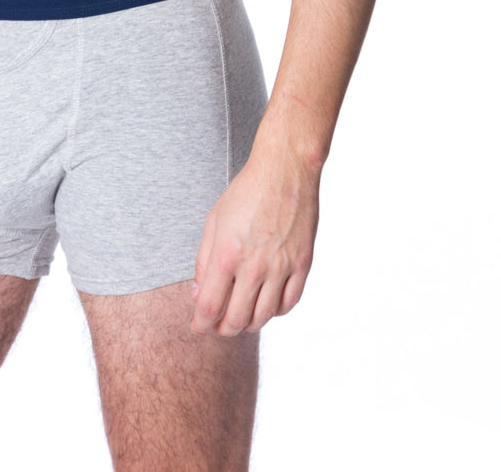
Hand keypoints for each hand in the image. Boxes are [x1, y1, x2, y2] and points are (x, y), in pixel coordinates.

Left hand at [190, 150, 319, 334]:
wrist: (285, 170)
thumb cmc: (246, 191)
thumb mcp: (213, 221)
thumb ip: (203, 261)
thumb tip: (198, 293)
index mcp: (227, 254)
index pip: (210, 307)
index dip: (201, 324)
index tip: (198, 326)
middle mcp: (254, 266)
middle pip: (237, 320)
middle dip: (223, 330)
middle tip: (218, 327)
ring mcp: (281, 267)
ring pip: (263, 317)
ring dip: (248, 324)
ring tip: (240, 318)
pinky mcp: (302, 264)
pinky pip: (289, 303)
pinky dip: (275, 312)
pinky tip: (267, 305)